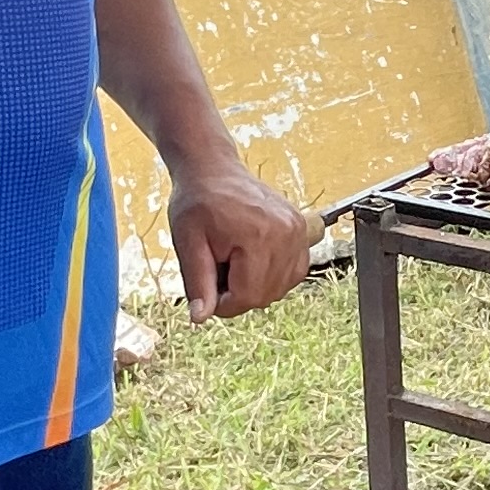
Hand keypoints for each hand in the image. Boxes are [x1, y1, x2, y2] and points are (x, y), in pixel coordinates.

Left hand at [167, 154, 312, 322]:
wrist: (214, 171)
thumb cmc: (196, 203)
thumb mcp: (187, 243)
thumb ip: (198, 283)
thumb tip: (200, 318)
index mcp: (257, 235)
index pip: (248, 296)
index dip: (224, 304)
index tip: (207, 290)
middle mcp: (285, 232)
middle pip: (266, 295)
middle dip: (239, 294)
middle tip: (218, 269)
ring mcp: (297, 230)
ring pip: (281, 288)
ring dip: (256, 285)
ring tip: (234, 260)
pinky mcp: (301, 229)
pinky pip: (293, 272)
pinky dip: (272, 275)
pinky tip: (252, 260)